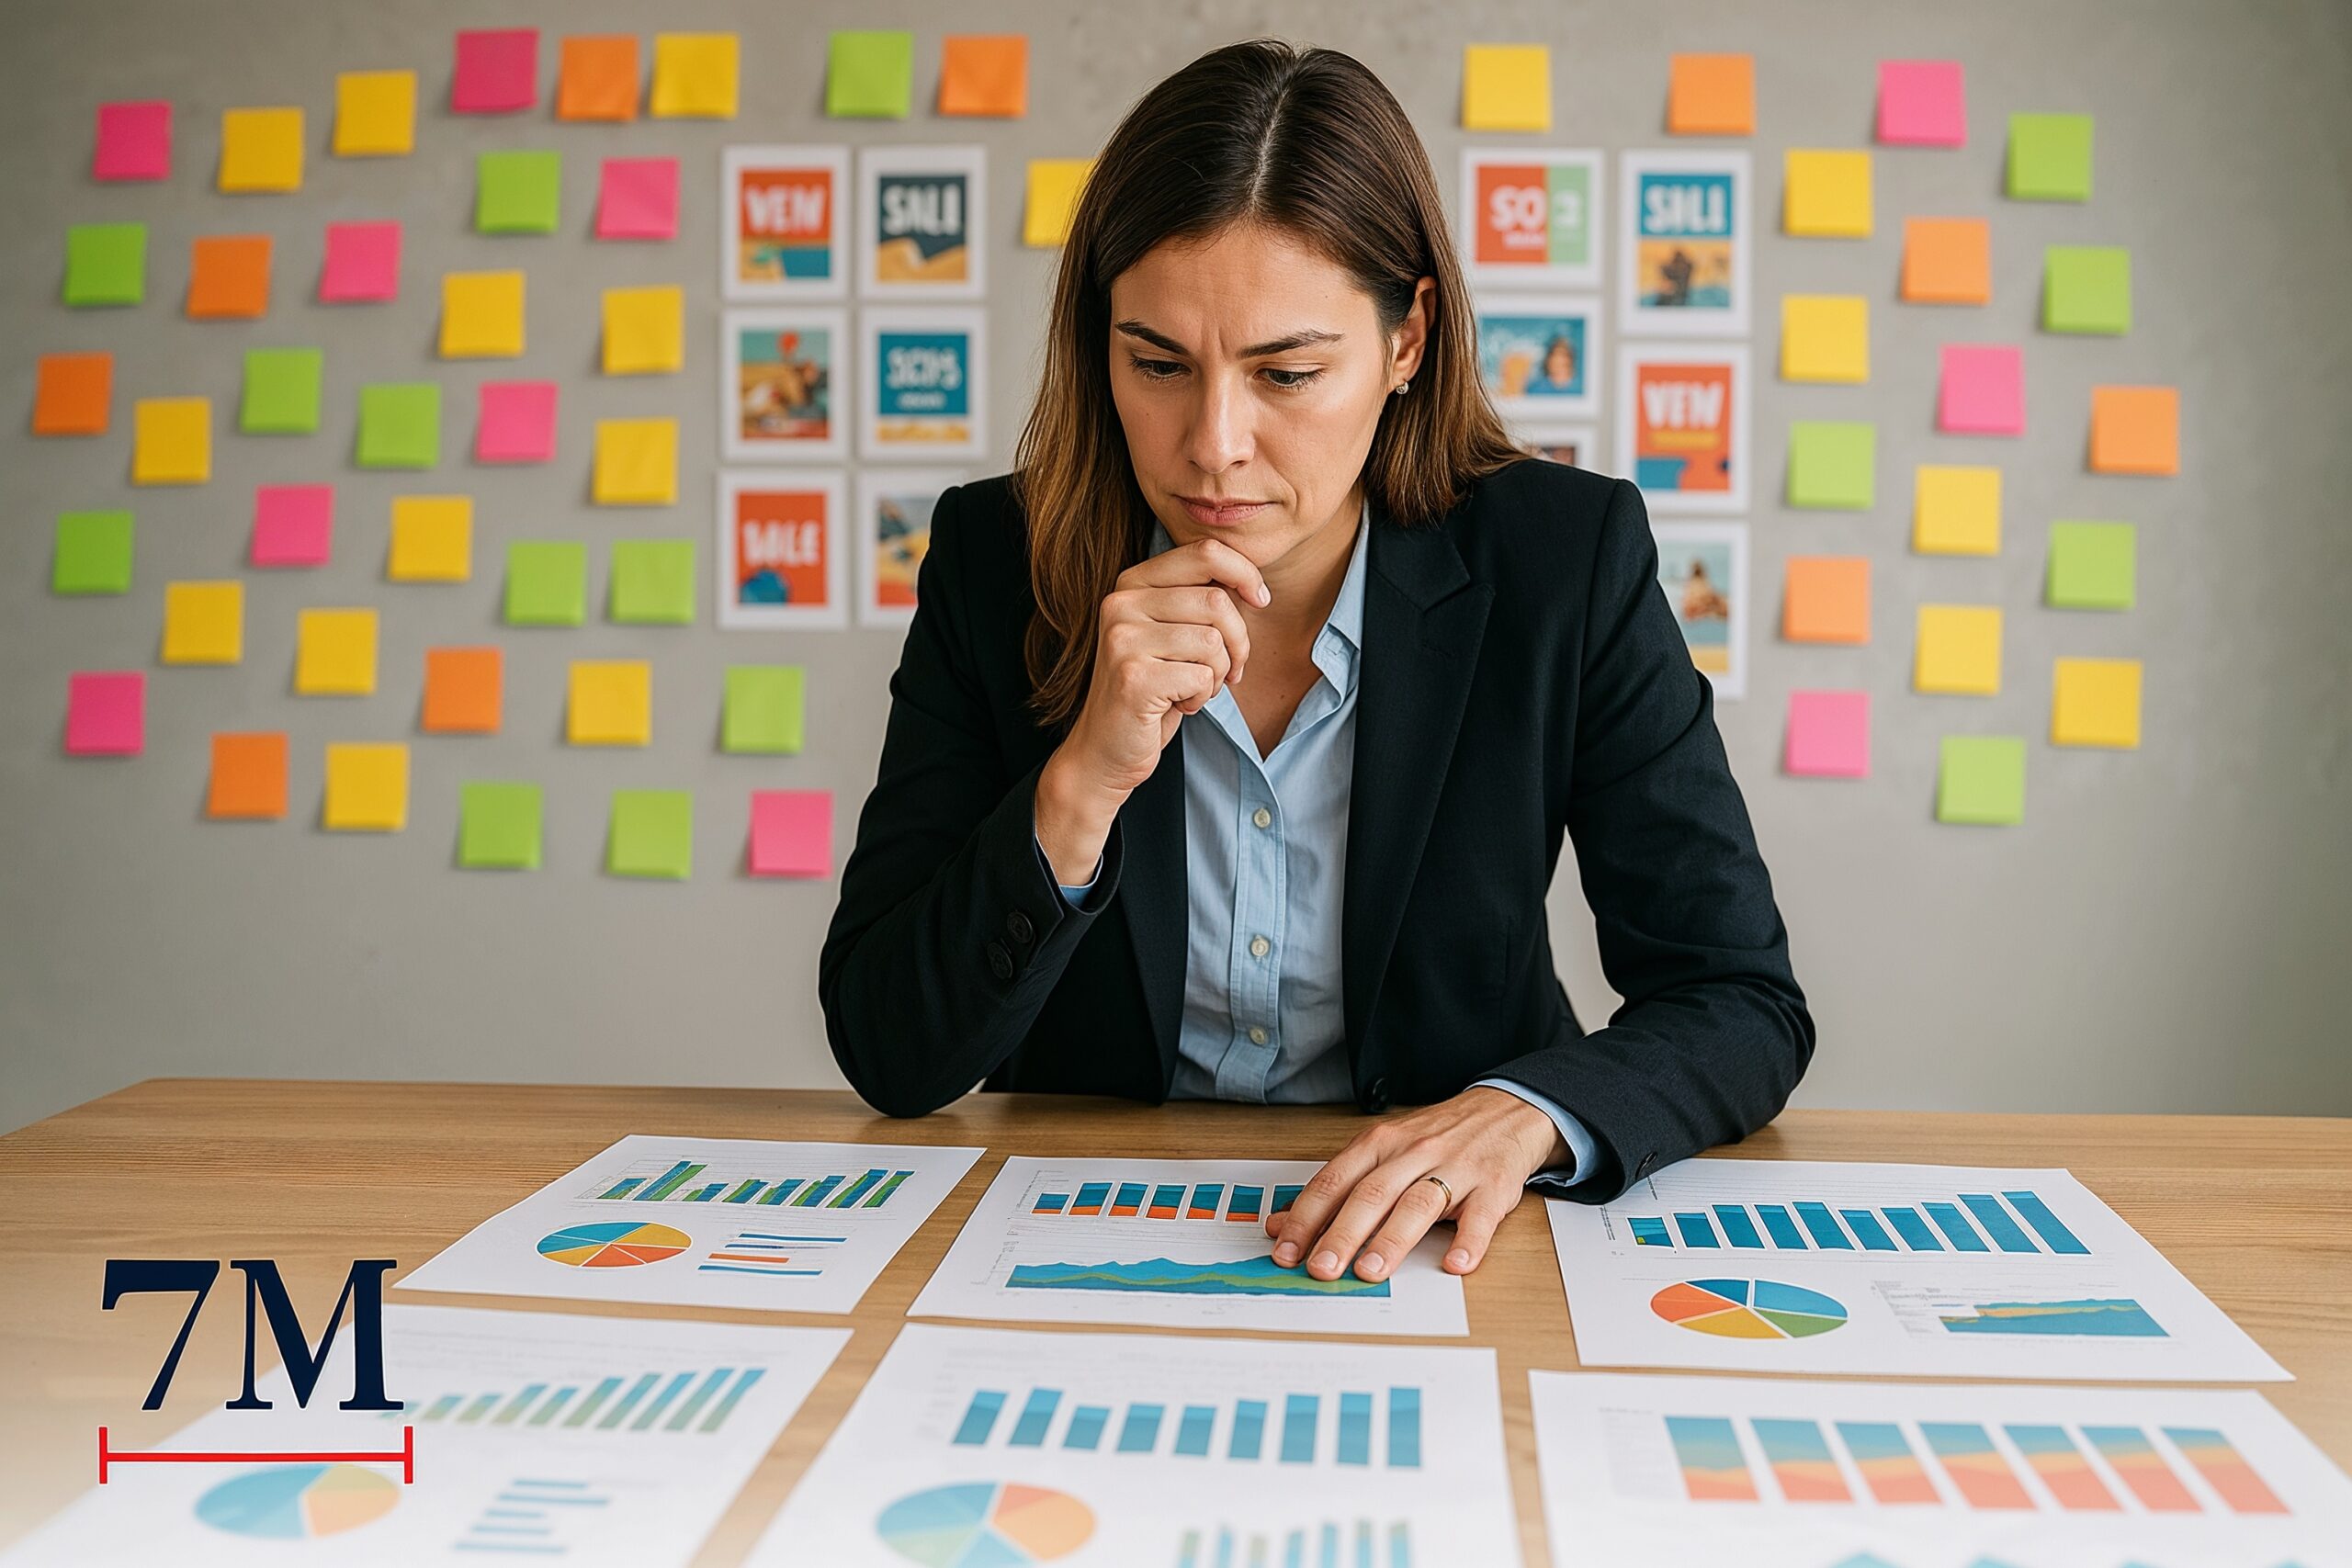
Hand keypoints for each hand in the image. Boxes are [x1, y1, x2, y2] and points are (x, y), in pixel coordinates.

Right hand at [1034, 537, 1268, 882]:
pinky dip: (1202, 697)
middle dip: (1238, 642)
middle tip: (1229, 671)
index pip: (1204, 552)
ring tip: (1195, 689)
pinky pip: (1202, 676)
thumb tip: (1251, 583)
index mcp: (1131, 583)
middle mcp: (1121, 603)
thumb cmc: (1152, 690)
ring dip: (1219, 674)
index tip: (1260, 600)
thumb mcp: (1174, 634)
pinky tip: (1177, 705)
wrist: (1105, 749)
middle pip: (1217, 601)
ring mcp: (1122, 639)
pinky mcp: (1132, 677)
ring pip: (1214, 642)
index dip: (1244, 573)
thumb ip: (1199, 600)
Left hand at [1266, 1086, 1569, 1280]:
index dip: (1307, 1216)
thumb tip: (1281, 1222)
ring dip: (1392, 1240)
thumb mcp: (1382, 1152)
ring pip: (1418, 1203)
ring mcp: (1455, 1169)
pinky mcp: (1492, 1186)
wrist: (1504, 1110)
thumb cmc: (1437, 1137)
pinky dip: (1468, 1241)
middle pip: (1371, 1194)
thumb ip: (1336, 1187)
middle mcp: (1413, 1153)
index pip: (1335, 1181)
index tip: (1286, 1249)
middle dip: (1341, 1234)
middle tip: (1320, 1268)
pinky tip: (1454, 1264)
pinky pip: (1480, 1216)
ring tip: (1371, 1271)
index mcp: (1380, 1144)